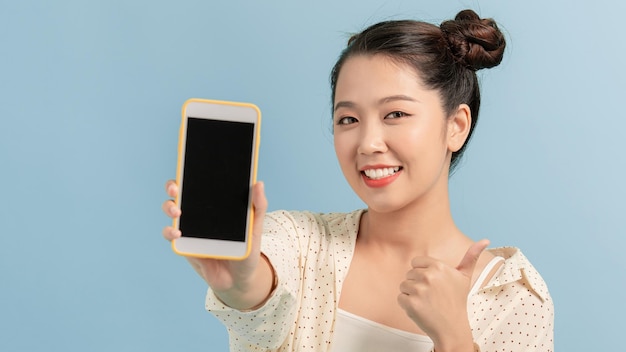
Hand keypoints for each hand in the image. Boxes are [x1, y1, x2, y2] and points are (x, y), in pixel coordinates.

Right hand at [162, 180, 272, 309]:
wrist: (240, 277)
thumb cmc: (247, 248)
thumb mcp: (256, 226)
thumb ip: (258, 206)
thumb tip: (258, 183)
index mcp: (215, 203)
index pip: (199, 182)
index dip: (191, 171)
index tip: (190, 166)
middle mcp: (198, 212)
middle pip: (179, 192)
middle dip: (173, 186)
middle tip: (176, 188)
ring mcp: (190, 227)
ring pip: (171, 210)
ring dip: (169, 207)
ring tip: (178, 211)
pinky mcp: (185, 245)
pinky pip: (171, 235)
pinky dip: (170, 232)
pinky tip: (177, 233)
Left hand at [397, 239, 488, 350]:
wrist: (452, 328)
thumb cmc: (457, 301)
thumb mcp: (465, 278)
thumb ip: (471, 257)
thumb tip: (485, 240)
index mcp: (438, 266)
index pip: (416, 262)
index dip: (422, 274)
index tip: (433, 284)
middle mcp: (428, 276)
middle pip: (409, 274)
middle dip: (417, 284)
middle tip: (432, 296)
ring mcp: (419, 290)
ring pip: (404, 286)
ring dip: (411, 295)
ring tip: (427, 303)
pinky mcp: (410, 303)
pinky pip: (400, 298)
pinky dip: (407, 305)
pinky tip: (421, 310)